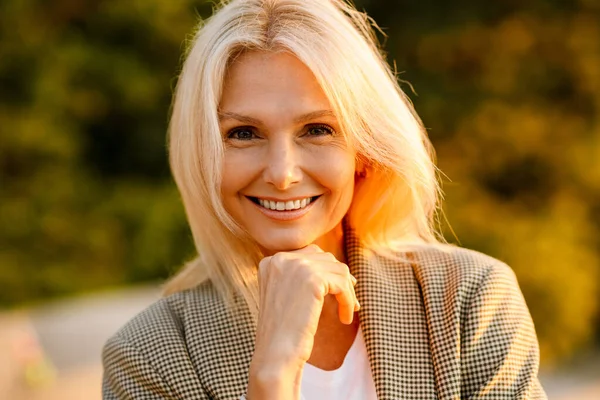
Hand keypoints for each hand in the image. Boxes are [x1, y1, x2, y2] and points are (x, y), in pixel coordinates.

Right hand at [247, 244, 358, 398]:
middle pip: (325, 258)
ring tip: (348, 311)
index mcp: (271, 262)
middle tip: (349, 301)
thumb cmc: (283, 333)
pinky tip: (345, 318)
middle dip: (340, 279)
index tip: (339, 291)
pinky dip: (348, 300)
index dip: (328, 272)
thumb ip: (301, 277)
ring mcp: (295, 266)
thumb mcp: (287, 296)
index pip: (310, 255)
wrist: (275, 356)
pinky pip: (342, 283)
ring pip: (338, 269)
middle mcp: (280, 259)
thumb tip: (338, 267)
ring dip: (347, 292)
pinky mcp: (312, 279)